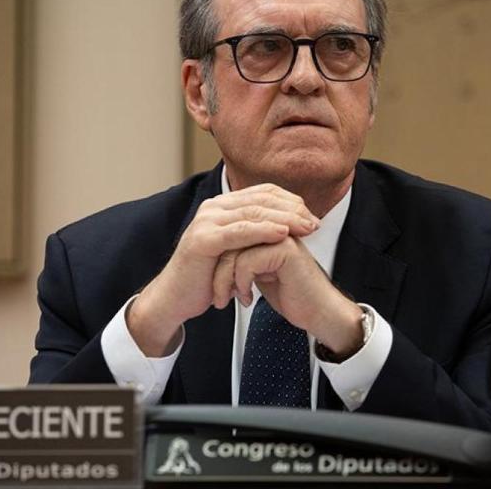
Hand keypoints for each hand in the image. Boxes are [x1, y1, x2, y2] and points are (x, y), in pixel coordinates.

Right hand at [128, 184, 319, 355]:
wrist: (176, 298)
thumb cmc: (207, 277)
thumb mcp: (236, 250)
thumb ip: (254, 234)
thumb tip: (288, 227)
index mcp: (222, 206)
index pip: (263, 192)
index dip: (290, 201)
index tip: (311, 216)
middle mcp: (213, 208)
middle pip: (261, 200)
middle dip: (292, 209)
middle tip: (314, 222)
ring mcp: (206, 221)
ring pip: (253, 212)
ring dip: (284, 218)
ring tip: (306, 227)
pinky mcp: (203, 239)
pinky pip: (240, 231)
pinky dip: (264, 230)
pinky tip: (283, 233)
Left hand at [213, 235, 365, 356]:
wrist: (318, 313)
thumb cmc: (291, 294)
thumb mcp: (259, 271)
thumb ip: (243, 255)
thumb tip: (216, 252)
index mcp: (269, 227)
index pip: (231, 231)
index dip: (218, 259)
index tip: (214, 284)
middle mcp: (275, 226)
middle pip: (229, 238)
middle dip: (218, 270)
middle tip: (218, 295)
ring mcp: (282, 235)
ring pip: (234, 250)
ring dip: (225, 279)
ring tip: (228, 298)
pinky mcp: (285, 249)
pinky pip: (246, 261)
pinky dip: (241, 283)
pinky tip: (247, 298)